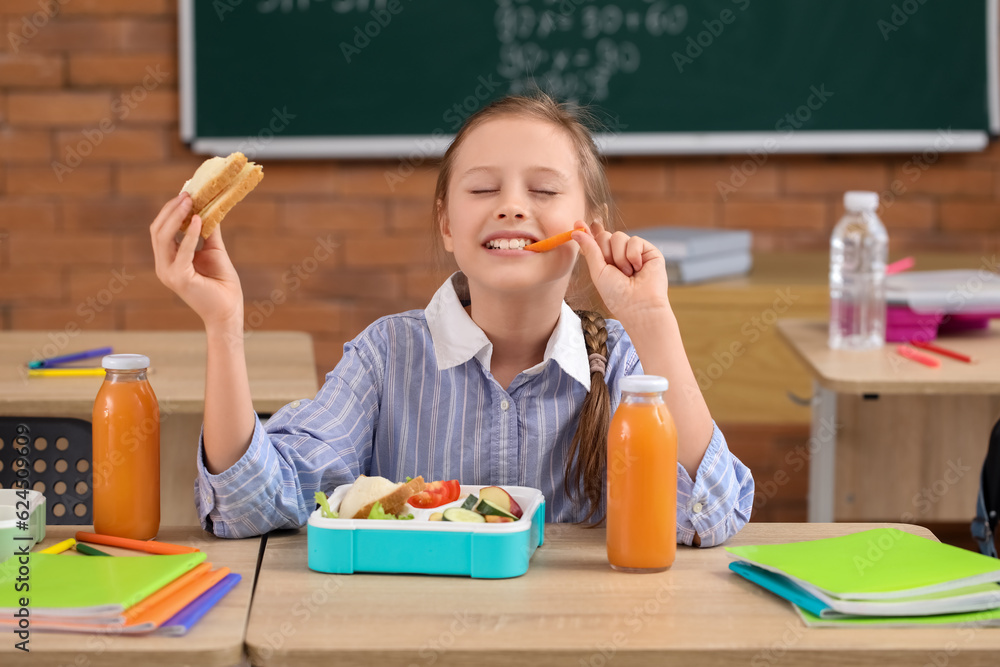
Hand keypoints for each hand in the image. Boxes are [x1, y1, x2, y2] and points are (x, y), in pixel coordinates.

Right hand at [150, 193, 243, 328]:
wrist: (229, 310)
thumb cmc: (222, 284)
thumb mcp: (214, 251)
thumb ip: (209, 231)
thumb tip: (210, 207)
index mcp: (169, 260)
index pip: (161, 230)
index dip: (170, 210)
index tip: (186, 193)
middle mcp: (164, 266)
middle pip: (157, 230)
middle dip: (171, 210)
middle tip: (187, 194)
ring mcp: (169, 273)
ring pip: (163, 237)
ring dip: (176, 217)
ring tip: (191, 202)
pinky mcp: (180, 279)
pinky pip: (182, 251)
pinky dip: (190, 234)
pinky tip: (199, 220)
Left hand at [572, 222, 669, 321]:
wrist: (638, 305)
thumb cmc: (616, 295)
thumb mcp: (598, 271)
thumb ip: (589, 249)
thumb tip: (576, 231)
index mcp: (606, 261)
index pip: (596, 241)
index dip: (588, 232)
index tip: (578, 224)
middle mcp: (620, 255)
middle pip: (605, 236)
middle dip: (605, 252)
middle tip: (613, 268)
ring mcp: (634, 252)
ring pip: (618, 236)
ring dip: (619, 257)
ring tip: (627, 273)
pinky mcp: (649, 251)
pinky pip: (635, 240)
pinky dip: (633, 255)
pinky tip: (638, 268)